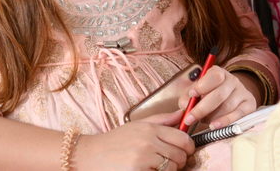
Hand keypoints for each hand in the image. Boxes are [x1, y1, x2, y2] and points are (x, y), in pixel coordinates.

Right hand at [73, 110, 192, 170]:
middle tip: (167, 162)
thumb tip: (184, 113)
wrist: (91, 156)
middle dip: (178, 162)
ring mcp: (144, 159)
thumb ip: (162, 120)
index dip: (188, 147)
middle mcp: (148, 142)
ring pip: (172, 169)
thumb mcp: (137, 125)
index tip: (185, 152)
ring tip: (154, 167)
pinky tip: (146, 170)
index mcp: (150, 128)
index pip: (183, 138)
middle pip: (180, 156)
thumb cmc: (114, 142)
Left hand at [175, 65, 258, 129]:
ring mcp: (243, 92)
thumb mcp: (196, 92)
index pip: (214, 75)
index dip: (202, 85)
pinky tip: (214, 125)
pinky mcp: (250, 104)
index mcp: (219, 72)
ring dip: (212, 116)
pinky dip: (225, 122)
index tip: (192, 95)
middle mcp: (233, 80)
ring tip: (203, 121)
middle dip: (202, 108)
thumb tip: (185, 107)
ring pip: (227, 106)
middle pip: (219, 94)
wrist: (229, 98)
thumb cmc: (208, 95)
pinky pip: (238, 115)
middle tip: (190, 118)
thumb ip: (188, 98)